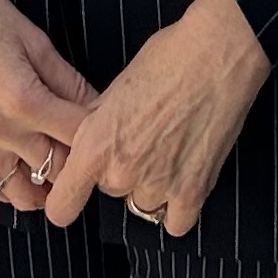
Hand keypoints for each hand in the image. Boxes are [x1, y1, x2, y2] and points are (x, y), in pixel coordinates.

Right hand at [0, 0, 98, 208]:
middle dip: (80, 161)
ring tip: (64, 165)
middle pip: (57, 169)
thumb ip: (67, 78)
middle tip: (94, 146)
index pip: (78, 137)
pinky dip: (10, 188)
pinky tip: (27, 171)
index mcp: (23, 99)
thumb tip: (98, 106)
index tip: (112, 124)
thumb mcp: (33, 37)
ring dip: (47, 186)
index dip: (101, 133)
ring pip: (24, 193)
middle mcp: (0, 129)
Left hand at [42, 0, 267, 235]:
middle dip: (120, 170)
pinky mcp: (194, 192)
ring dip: (151, 185)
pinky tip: (183, 176)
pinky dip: (178, 206)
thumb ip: (93, 125)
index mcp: (95, 146)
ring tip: (168, 148)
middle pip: (109, 191)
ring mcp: (159, 186)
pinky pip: (175, 222)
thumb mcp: (113, 89)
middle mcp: (122, 173)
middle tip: (142, 138)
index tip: (75, 192)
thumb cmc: (165, 59)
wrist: (217, 54)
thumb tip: (80, 146)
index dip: (65, 201)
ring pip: (142, 204)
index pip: (61, 208)